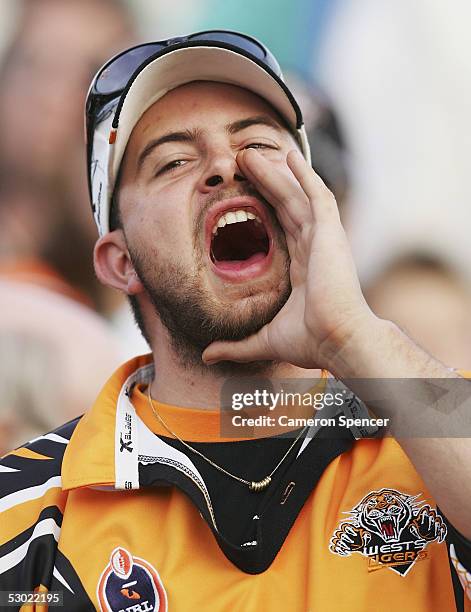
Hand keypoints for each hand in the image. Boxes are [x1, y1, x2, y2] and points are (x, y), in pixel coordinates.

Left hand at [202, 148, 374, 369]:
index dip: (263, 209)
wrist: (337, 341)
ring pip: (296, 195)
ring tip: (252, 154)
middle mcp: (313, 248)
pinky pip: (316, 195)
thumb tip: (206, 356)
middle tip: (242, 164)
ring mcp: (323, 238)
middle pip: (285, 206)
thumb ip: (236, 345)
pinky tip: (290, 156)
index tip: (242, 194)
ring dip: (276, 173)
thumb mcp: (264, 339)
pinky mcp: (330, 233)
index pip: (280, 228)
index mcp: (302, 267)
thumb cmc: (311, 342)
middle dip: (264, 183)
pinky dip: (305, 175)